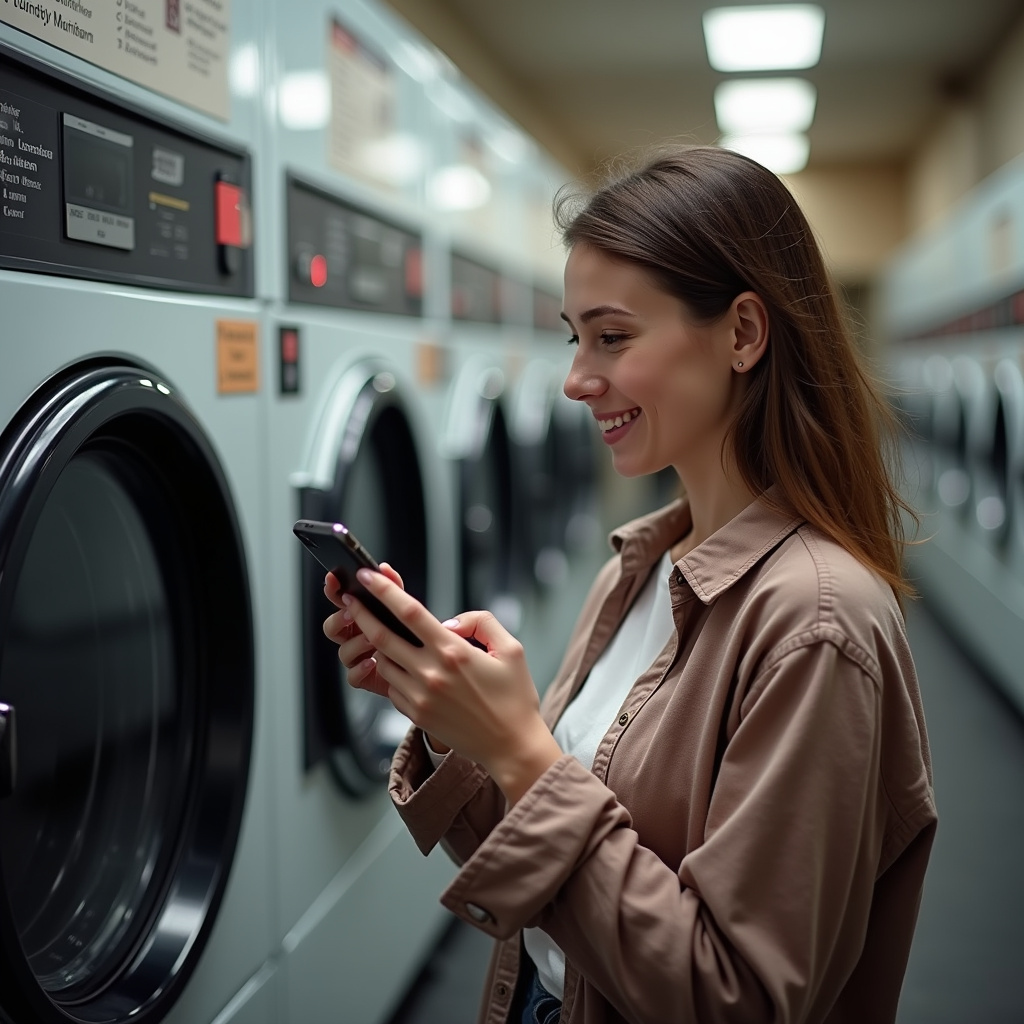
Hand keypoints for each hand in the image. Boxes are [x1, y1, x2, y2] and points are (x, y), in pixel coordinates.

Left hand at [340, 568, 562, 803]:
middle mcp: (431, 674)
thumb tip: (450, 622)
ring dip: (376, 645)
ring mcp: (420, 697)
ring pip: (383, 662)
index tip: (368, 576)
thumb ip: (482, 622)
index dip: (384, 591)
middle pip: (382, 636)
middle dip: (361, 614)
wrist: (511, 746)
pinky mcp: (416, 715)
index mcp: (454, 652)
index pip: (409, 613)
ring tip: (378, 632)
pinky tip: (402, 666)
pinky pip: (392, 687)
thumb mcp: (511, 649)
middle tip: (350, 599)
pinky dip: (392, 672)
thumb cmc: (515, 698)